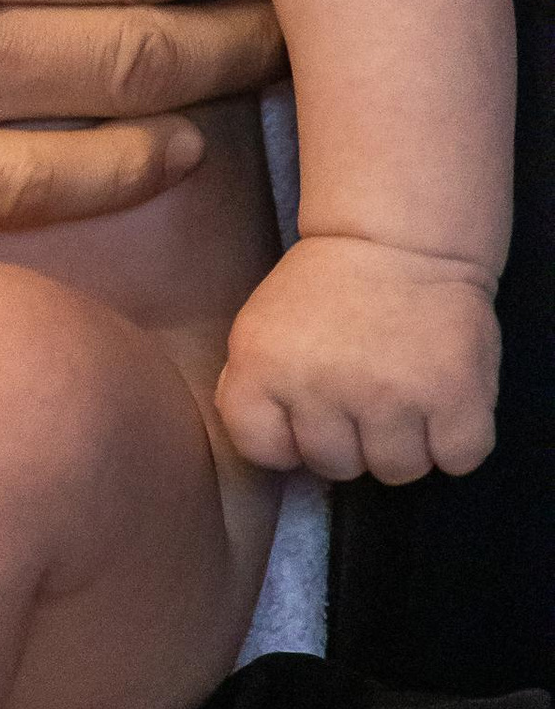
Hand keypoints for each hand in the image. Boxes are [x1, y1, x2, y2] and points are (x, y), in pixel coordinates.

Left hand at [218, 233, 500, 482]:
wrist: (400, 237)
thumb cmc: (329, 289)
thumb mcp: (260, 328)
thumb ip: (250, 389)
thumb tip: (270, 451)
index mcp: (263, 367)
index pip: (264, 452)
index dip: (289, 440)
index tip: (309, 409)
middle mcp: (322, 385)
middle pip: (336, 467)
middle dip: (352, 440)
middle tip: (365, 392)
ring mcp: (390, 393)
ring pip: (398, 471)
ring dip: (405, 444)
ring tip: (406, 397)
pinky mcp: (455, 394)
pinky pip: (458, 458)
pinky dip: (458, 440)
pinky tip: (445, 403)